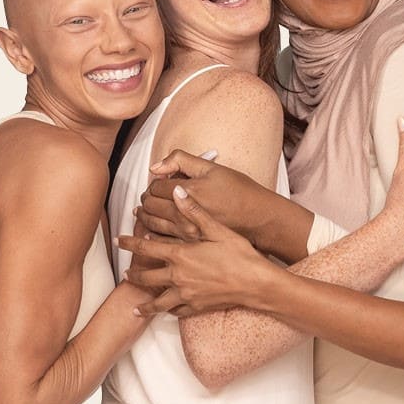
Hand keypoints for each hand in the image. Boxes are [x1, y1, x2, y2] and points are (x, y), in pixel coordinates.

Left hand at [117, 189, 286, 317]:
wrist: (256, 283)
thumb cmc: (240, 254)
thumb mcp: (218, 229)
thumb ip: (194, 211)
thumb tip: (177, 192)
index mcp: (180, 255)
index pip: (146, 248)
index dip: (130, 243)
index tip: (118, 240)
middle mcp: (178, 276)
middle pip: (146, 277)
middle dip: (134, 275)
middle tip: (125, 273)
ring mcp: (186, 294)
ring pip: (158, 302)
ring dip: (145, 304)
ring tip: (137, 306)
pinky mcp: (197, 307)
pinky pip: (177, 312)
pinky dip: (169, 312)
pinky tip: (167, 313)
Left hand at [139, 148, 273, 242]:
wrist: (260, 219)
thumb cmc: (240, 192)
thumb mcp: (213, 168)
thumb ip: (181, 160)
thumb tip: (155, 167)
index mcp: (189, 191)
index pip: (156, 186)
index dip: (156, 181)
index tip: (162, 182)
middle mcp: (184, 213)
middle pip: (150, 205)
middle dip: (147, 198)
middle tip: (150, 196)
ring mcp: (186, 231)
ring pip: (151, 223)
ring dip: (144, 216)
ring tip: (143, 212)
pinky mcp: (191, 243)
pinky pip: (162, 240)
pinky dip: (152, 234)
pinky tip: (150, 232)